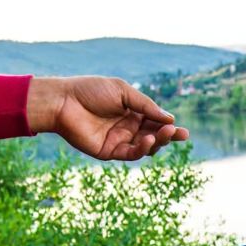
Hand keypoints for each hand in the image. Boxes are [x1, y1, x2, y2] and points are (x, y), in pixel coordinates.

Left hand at [28, 76, 188, 160]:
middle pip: (154, 135)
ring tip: (165, 133)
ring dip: (158, 141)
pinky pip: (130, 154)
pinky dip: (142, 149)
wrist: (64, 101)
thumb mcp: (124, 92)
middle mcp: (127, 127)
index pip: (155, 121)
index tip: (180, 128)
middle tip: (181, 134)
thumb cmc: (91, 91)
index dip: (168, 125)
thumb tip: (170, 118)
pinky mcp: (109, 152)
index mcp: (131, 111)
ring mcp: (119, 140)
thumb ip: (146, 105)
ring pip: (145, 147)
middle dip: (168, 135)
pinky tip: (148, 140)